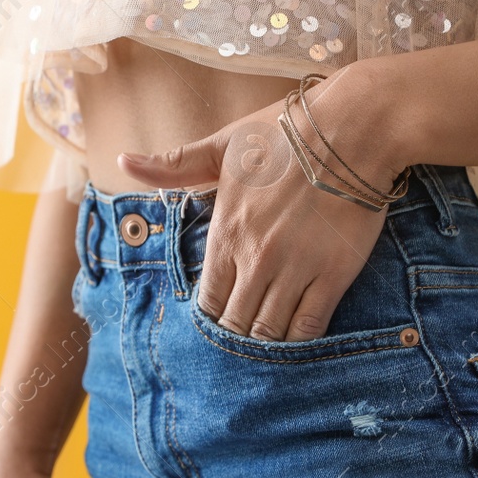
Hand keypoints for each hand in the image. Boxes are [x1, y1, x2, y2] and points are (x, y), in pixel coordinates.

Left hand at [117, 67, 408, 340]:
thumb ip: (174, 165)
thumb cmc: (287, 133)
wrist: (354, 128)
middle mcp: (254, 259)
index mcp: (225, 233)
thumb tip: (124, 162)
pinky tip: (298, 343)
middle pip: (234, 323)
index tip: (220, 320)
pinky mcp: (333, 275)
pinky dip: (300, 343)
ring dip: (265, 344)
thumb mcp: (224, 145)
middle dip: (235, 336)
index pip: (207, 299)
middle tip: (242, 340)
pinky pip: (309, 327)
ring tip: (266, 349)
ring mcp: (294, 270)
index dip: (211, 317)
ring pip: (269, 332)